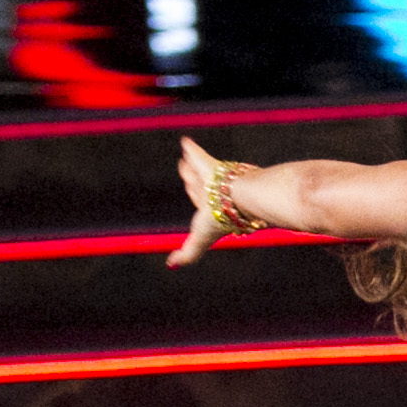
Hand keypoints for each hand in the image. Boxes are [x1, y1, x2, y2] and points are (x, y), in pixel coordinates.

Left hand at [168, 136, 254, 267]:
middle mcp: (214, 195)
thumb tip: (170, 265)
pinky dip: (191, 148)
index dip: (195, 196)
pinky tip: (184, 141)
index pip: (200, 202)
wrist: (236, 202)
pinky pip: (197, 153)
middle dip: (191, 178)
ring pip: (196, 170)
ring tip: (183, 157)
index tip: (190, 190)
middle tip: (183, 169)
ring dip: (190, 163)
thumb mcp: (199, 242)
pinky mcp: (211, 164)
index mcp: (213, 212)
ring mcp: (213, 179)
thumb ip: (187, 254)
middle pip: (198, 185)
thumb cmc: (219, 223)